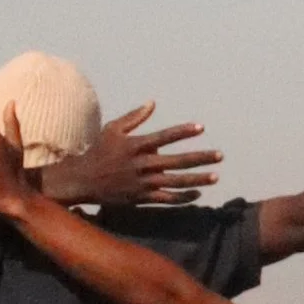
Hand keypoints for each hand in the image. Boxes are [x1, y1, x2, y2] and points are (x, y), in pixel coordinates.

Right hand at [41, 100, 222, 206]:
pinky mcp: (142, 198)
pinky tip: (197, 193)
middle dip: (200, 159)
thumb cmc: (99, 151)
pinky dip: (182, 197)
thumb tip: (153, 104)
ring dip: (197, 180)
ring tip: (215, 177)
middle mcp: (142, 164)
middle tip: (219, 156)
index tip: (200, 128)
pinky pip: (166, 199)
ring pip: (175, 183)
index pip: (164, 137)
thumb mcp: (113, 129)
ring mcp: (143, 183)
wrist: (84, 181)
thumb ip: (134, 117)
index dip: (183, 132)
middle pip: (176, 162)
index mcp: (136, 145)